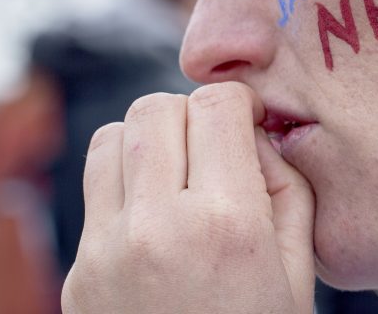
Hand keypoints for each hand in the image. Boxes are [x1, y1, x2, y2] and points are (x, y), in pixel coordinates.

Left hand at [61, 83, 315, 313]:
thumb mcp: (299, 274)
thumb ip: (287, 190)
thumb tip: (256, 135)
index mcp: (225, 224)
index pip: (215, 104)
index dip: (240, 102)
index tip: (249, 119)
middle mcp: (156, 228)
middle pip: (156, 108)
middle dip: (192, 113)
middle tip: (214, 145)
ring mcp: (105, 250)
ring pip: (111, 136)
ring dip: (149, 139)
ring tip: (177, 173)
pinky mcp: (78, 272)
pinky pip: (94, 188)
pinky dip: (124, 182)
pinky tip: (153, 216)